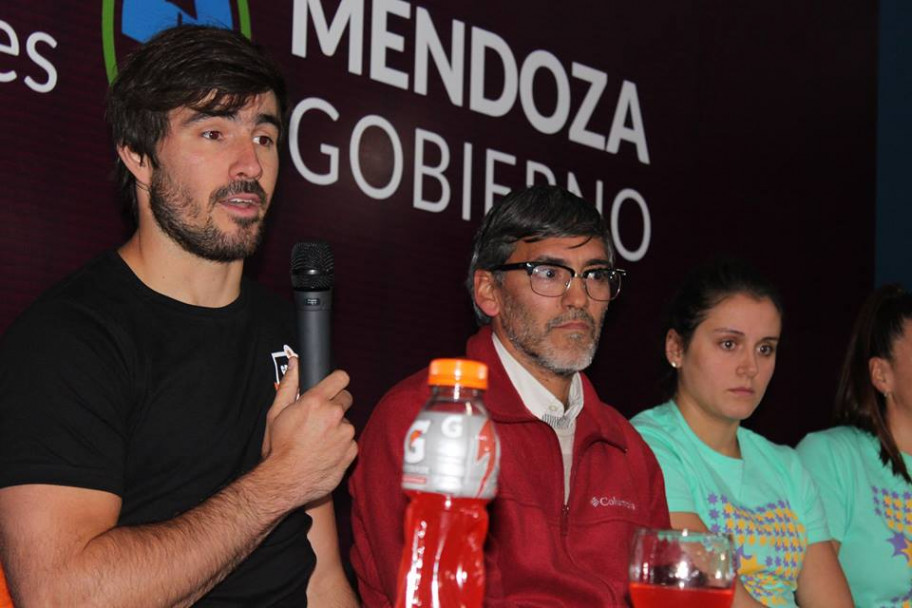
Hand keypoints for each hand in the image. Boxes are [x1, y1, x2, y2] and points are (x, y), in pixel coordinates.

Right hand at [260, 357, 357, 507]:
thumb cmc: (278, 447)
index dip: (336, 382)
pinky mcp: (352, 451)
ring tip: (318, 441)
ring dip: (337, 428)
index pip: (341, 377)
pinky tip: (324, 453)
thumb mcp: (276, 413)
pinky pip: (350, 442)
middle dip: (335, 406)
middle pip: (346, 398)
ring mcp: (345, 434)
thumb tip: (296, 362)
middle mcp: (334, 415)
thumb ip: (289, 384)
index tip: (332, 388)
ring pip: (347, 423)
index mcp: (316, 401)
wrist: (284, 482)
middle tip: (318, 419)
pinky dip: (341, 446)